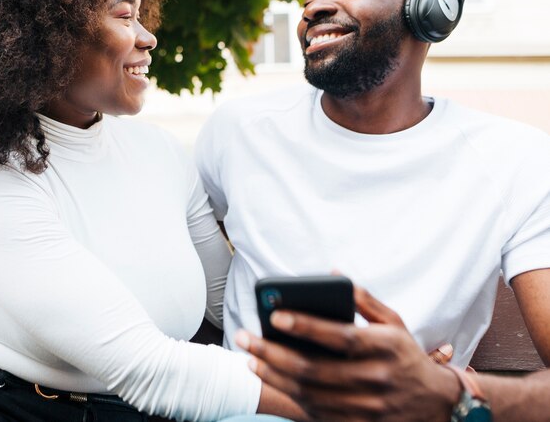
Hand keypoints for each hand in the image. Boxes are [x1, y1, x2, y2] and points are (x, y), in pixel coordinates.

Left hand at [236, 285, 460, 421]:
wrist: (434, 403)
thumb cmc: (406, 354)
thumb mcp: (394, 321)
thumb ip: (364, 299)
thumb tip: (334, 272)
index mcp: (382, 347)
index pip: (338, 336)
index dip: (305, 327)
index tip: (275, 316)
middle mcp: (374, 379)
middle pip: (314, 369)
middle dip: (273, 352)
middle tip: (245, 337)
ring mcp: (366, 407)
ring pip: (309, 394)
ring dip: (274, 376)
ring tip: (249, 358)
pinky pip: (316, 414)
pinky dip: (289, 398)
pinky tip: (270, 382)